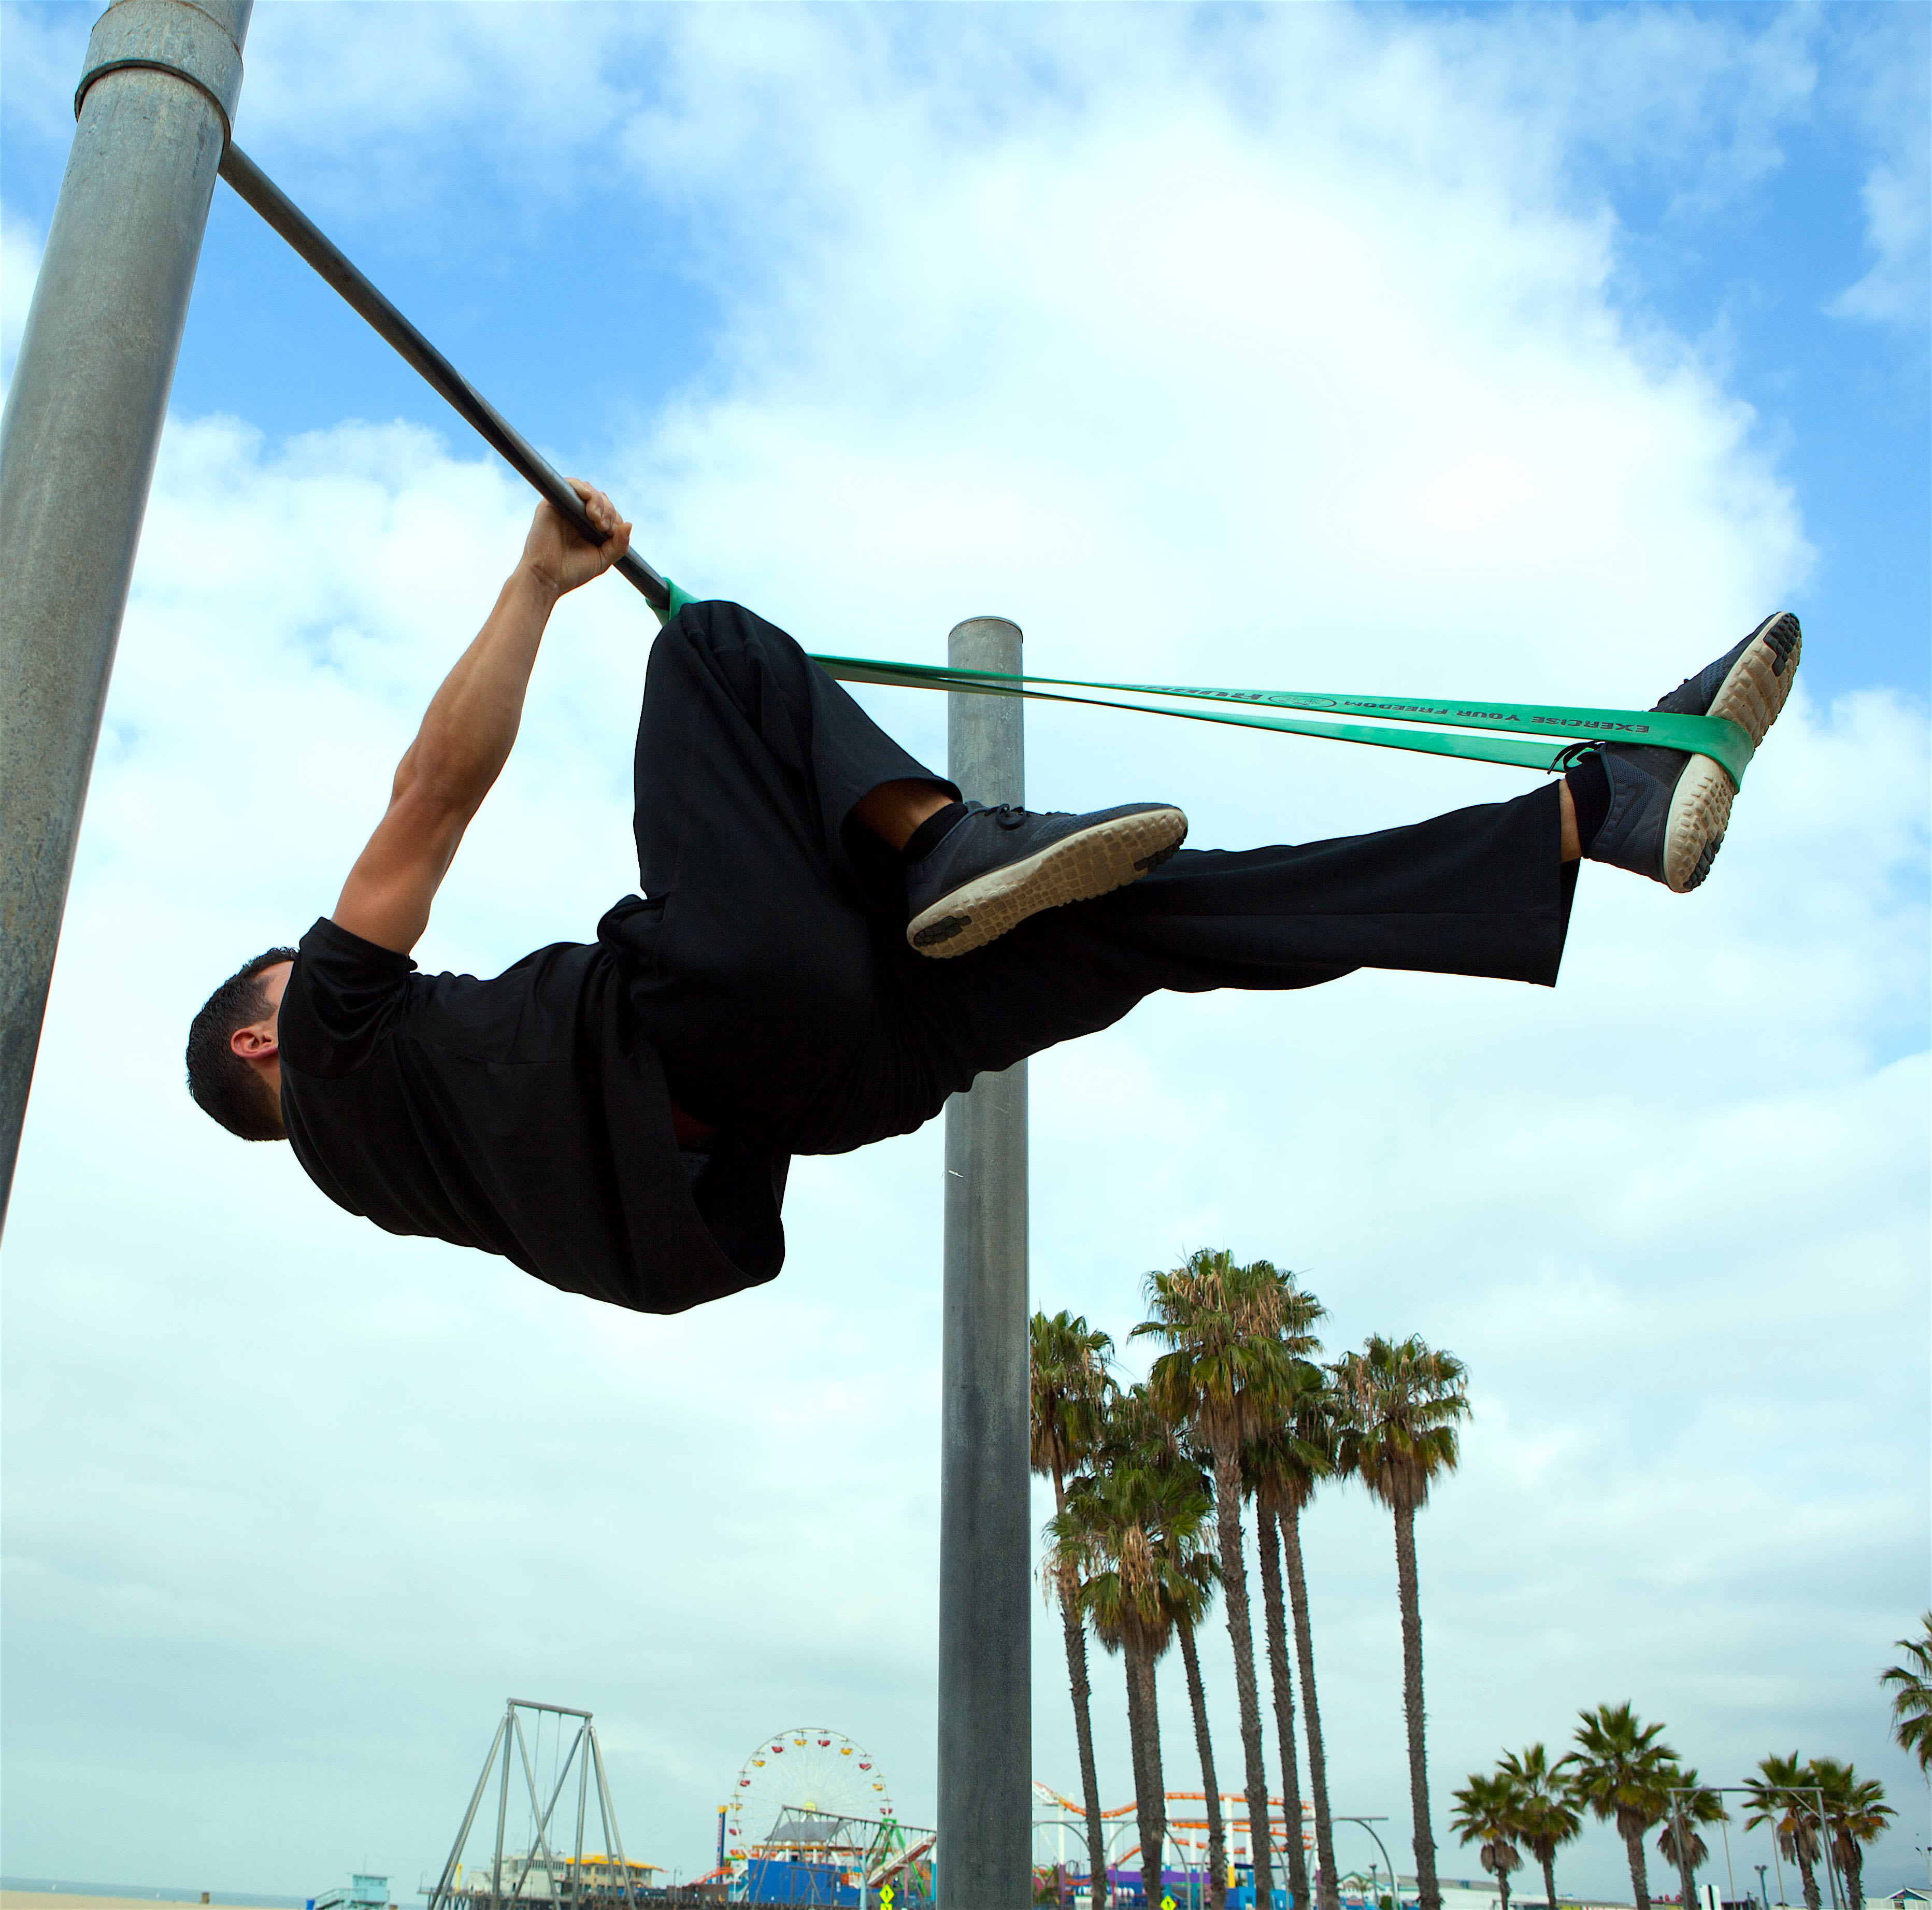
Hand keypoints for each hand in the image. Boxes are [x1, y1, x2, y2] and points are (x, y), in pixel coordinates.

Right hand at [519, 478, 631, 596]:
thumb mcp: (603, 559)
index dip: (615, 518)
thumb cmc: (572, 571)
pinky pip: (569, 484)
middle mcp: (577, 515)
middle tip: (603, 527)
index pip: (609, 511)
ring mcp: (565, 508)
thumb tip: (629, 524)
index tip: (611, 533)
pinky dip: (581, 487)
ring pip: (587, 490)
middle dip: (608, 510)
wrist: (547, 578)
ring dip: (598, 501)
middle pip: (600, 499)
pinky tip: (587, 497)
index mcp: (590, 527)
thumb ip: (619, 545)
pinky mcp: (551, 503)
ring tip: (596, 519)